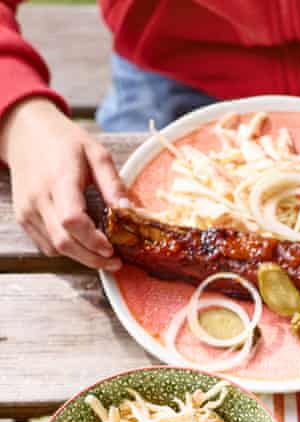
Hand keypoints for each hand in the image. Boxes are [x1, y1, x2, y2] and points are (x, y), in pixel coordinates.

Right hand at [0, 97, 125, 268]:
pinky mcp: (23, 217)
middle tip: (115, 262)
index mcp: (58, 179)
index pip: (72, 220)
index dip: (93, 240)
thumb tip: (129, 212)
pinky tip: (82, 243)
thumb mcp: (96, 153)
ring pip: (55, 248)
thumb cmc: (65, 142)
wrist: (25, 133)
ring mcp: (27, 209)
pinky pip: (46, 245)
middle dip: (93, 258)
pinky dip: (66, 251)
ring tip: (103, 254)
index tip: (113, 248)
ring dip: (81, 257)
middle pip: (64, 242)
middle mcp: (38, 198)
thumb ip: (113, 183)